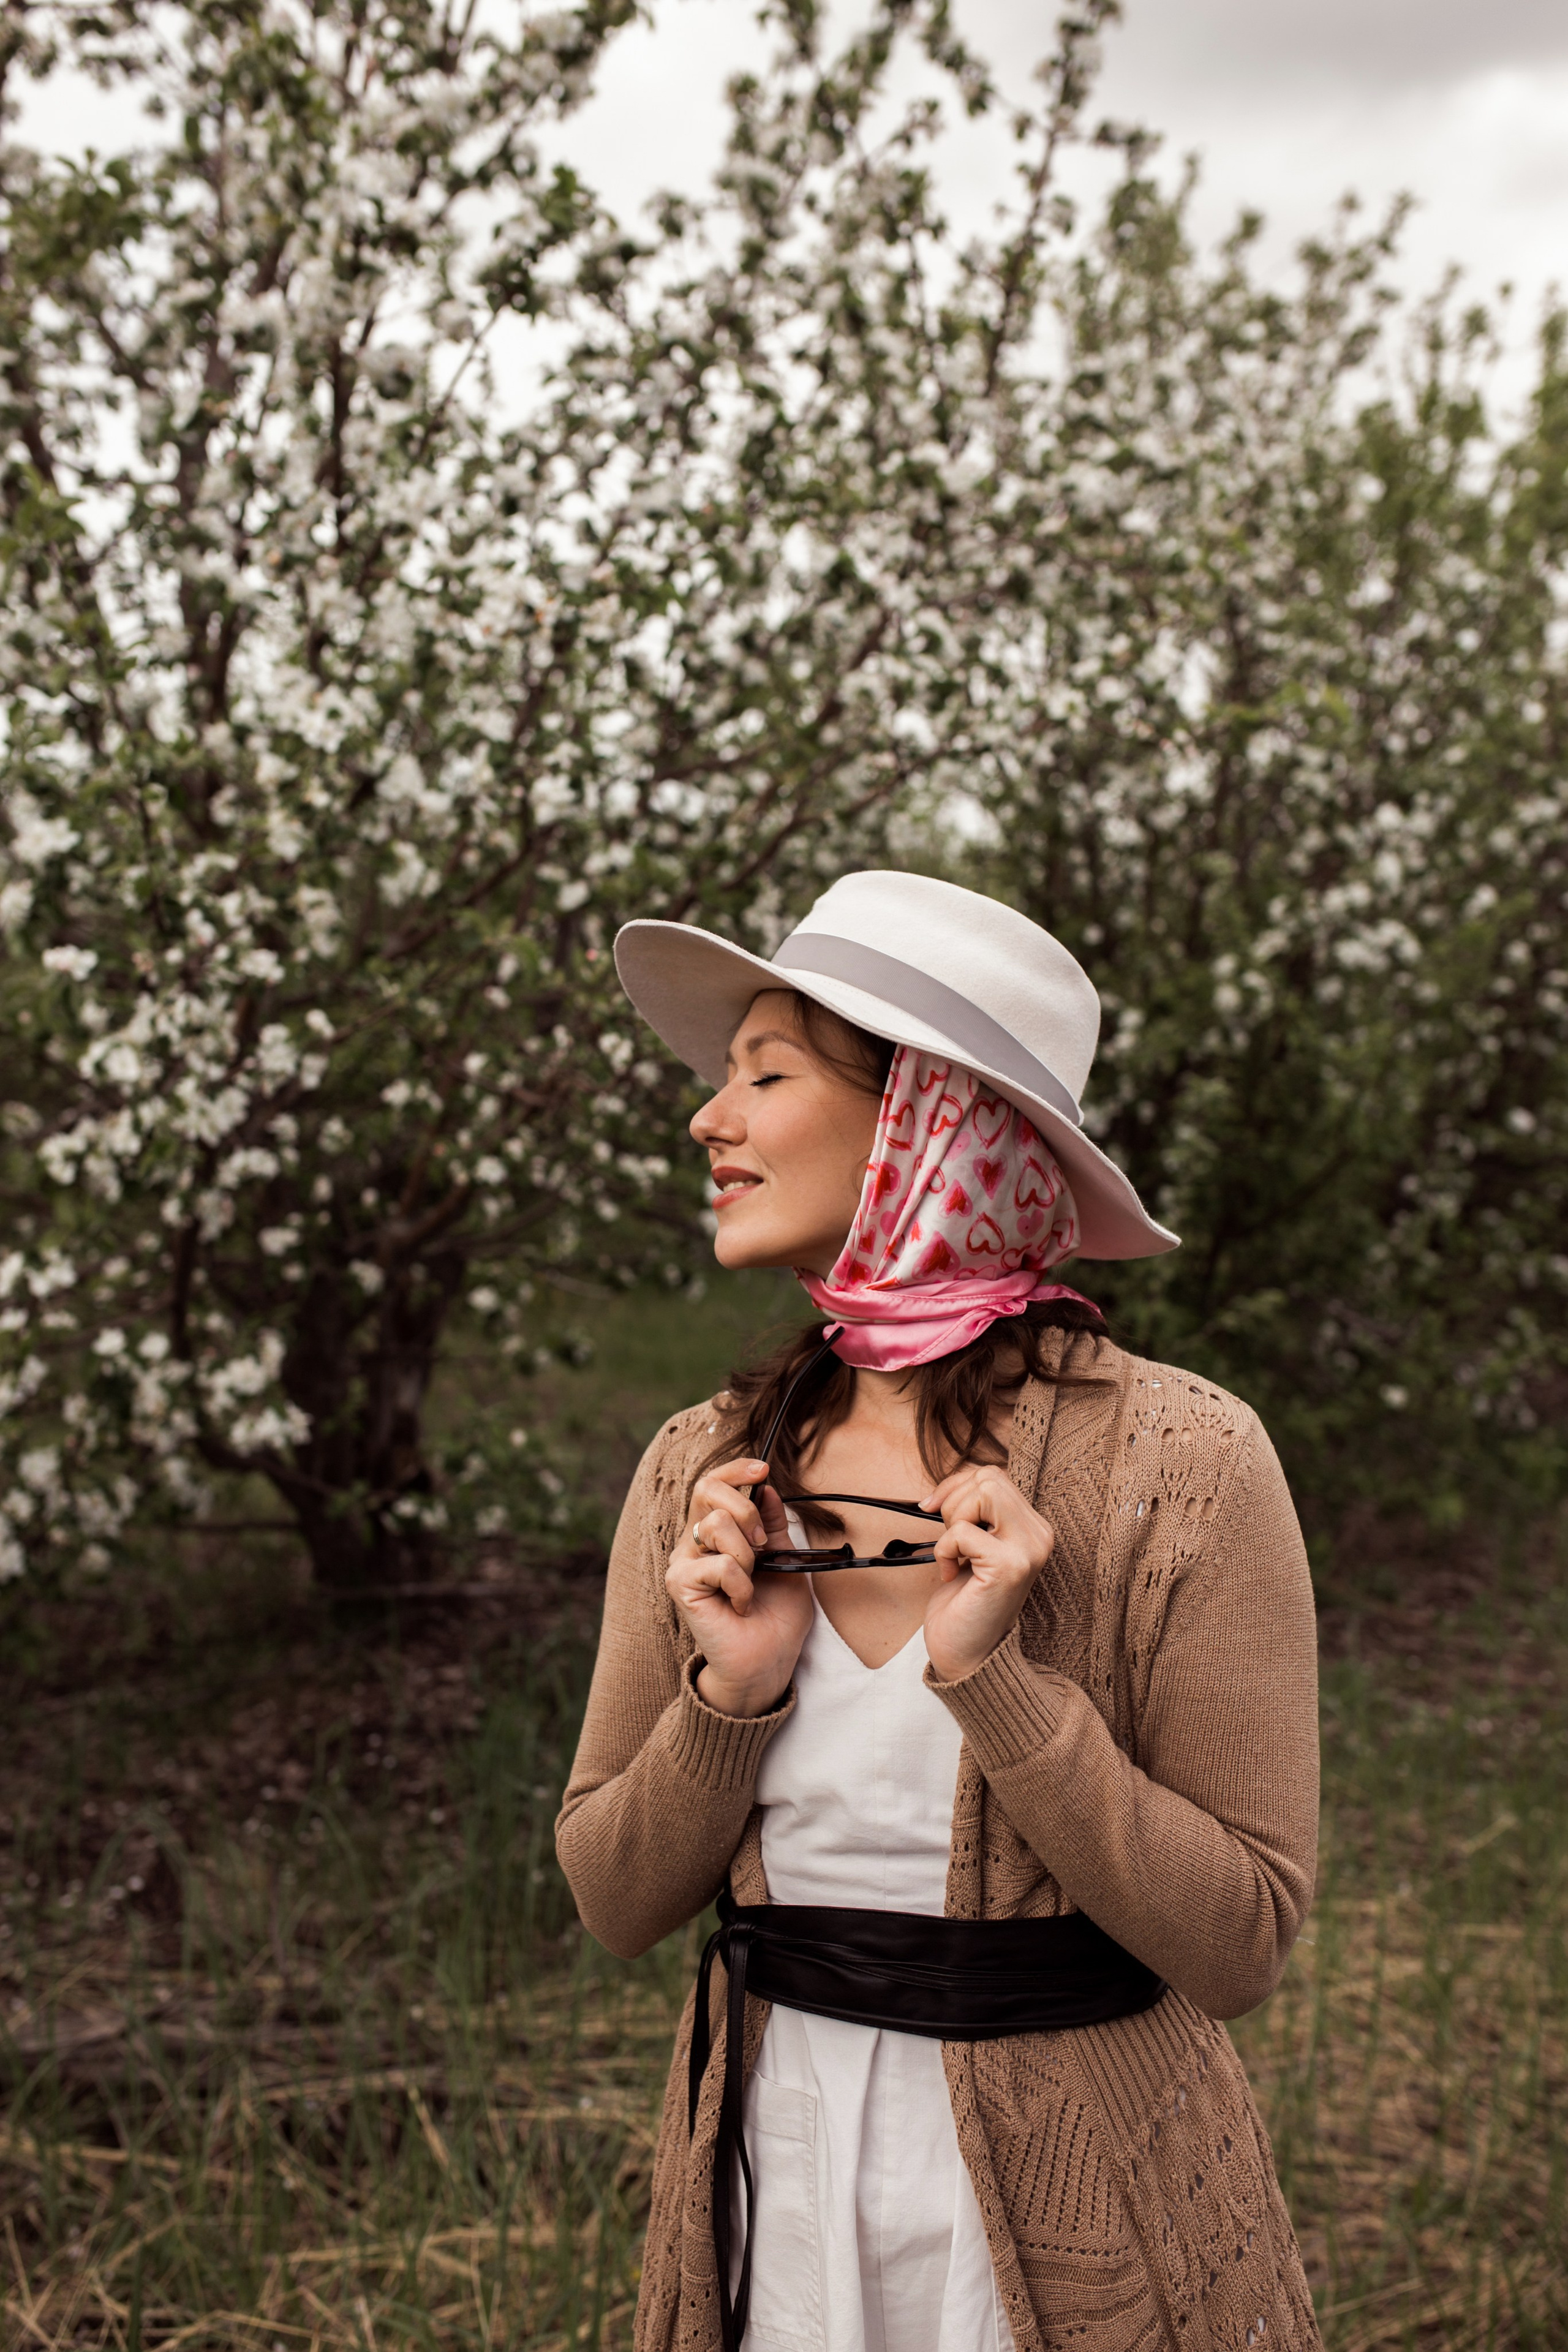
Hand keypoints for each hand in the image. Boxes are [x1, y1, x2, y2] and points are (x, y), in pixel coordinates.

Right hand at [666, 1457, 813, 1718]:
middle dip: (746, 1509)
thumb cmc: (775, 1616)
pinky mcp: (681, 1584)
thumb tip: (767, 1487)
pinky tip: (741, 1605)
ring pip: (716, 1524)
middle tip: (762, 1545)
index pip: (713, 1484)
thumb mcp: (786, 1560)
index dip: (735, 1469)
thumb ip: (775, 1524)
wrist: (767, 1661)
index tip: (762, 1469)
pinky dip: (741, 1584)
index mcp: (718, 1533)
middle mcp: (695, 1543)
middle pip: (707, 1489)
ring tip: (751, 1584)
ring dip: (748, 1555)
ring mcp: (684, 1562)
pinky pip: (718, 1564)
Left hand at [919, 1464, 1054, 1683]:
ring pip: (982, 1493)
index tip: (934, 1508)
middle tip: (950, 1540)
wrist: (967, 1654)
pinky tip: (951, 1575)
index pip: (994, 1475)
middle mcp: (1039, 1535)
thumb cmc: (966, 1601)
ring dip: (952, 1523)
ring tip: (955, 1555)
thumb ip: (975, 1513)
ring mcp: (1028, 1550)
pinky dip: (945, 1550)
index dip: (957, 1485)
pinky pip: (962, 1530)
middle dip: (954, 1501)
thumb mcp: (973, 1545)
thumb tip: (948, 1485)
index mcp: (1033, 1528)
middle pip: (989, 1477)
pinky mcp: (1009, 1566)